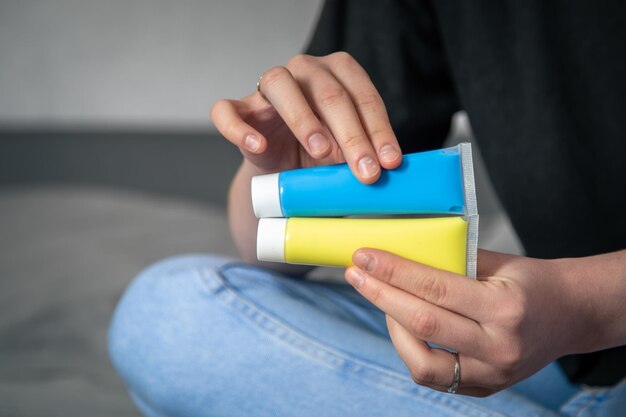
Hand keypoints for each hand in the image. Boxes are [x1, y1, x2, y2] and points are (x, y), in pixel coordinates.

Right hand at [211, 52, 401, 182]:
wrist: (282, 172)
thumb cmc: (320, 155)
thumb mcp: (347, 152)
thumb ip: (363, 153)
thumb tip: (386, 170)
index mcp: (338, 73)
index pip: (363, 95)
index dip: (379, 130)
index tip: (389, 162)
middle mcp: (304, 71)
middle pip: (329, 92)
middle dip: (352, 134)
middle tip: (365, 170)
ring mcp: (268, 88)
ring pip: (280, 86)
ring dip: (304, 119)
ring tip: (322, 152)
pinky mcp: (239, 109)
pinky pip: (228, 111)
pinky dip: (240, 128)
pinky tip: (257, 146)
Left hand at [344, 248, 584, 396]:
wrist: (572, 315)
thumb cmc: (533, 283)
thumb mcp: (498, 263)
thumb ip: (452, 261)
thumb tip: (400, 252)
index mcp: (505, 308)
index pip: (434, 288)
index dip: (393, 271)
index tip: (364, 256)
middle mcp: (499, 347)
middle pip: (422, 324)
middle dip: (380, 295)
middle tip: (355, 273)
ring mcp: (492, 374)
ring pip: (421, 362)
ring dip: (392, 329)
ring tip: (384, 301)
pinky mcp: (485, 387)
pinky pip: (434, 375)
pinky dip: (411, 350)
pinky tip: (404, 325)